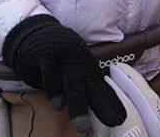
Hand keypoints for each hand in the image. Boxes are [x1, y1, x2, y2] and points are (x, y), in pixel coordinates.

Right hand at [3, 15, 125, 133]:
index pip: (103, 91)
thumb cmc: (58, 58)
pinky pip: (51, 75)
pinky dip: (54, 90)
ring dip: (79, 105)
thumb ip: (85, 87)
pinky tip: (57, 106)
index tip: (122, 119)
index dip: (113, 104)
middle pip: (93, 89)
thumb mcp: (74, 71)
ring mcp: (65, 60)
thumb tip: (99, 111)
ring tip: (82, 126)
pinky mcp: (47, 57)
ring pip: (73, 84)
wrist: (36, 33)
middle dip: (104, 106)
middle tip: (113, 122)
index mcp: (89, 71)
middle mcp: (80, 66)